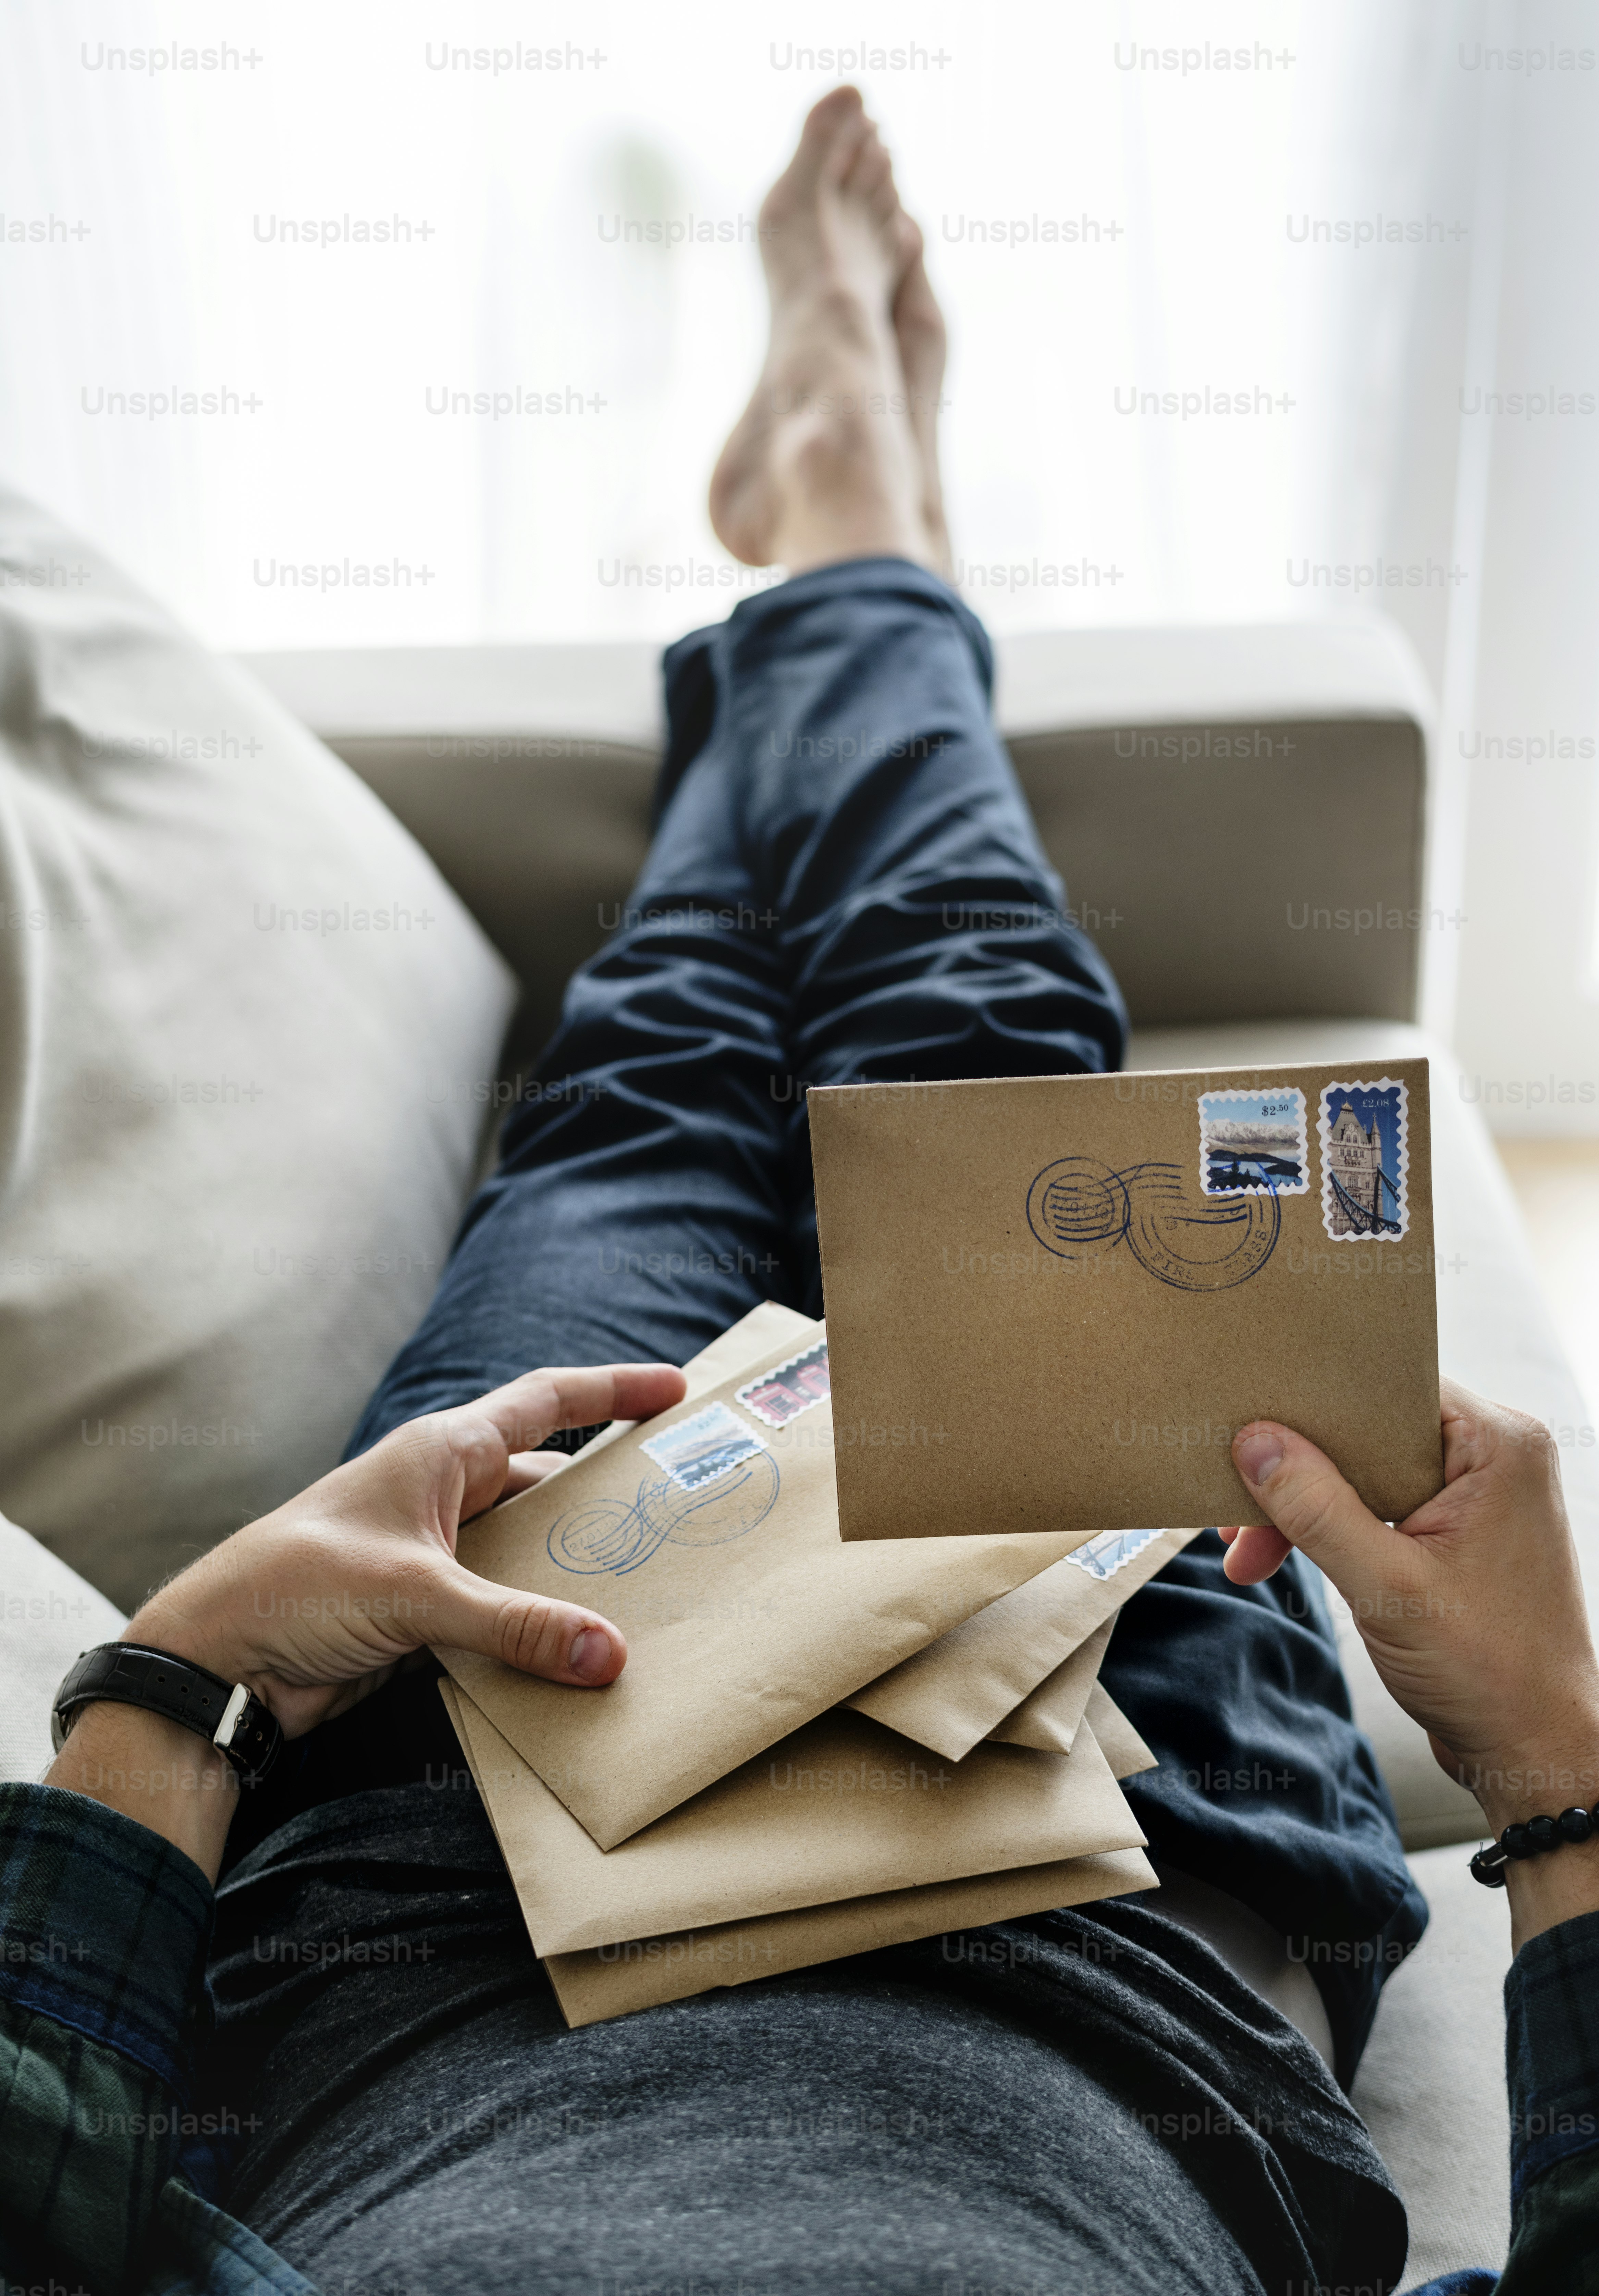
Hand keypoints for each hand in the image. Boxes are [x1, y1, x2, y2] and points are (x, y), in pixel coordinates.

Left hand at [47, 1363, 684, 1879]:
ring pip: (526, 1551)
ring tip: (644, 1590)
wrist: (221, 1657)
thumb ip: (516, 1625)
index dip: (612, 1390)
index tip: (674, 1391)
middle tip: (677, 1512)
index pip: (546, 1402)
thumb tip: (611, 1654)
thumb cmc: (298, 1589)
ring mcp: (435, 1551)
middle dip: (606, 1499)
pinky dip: (539, 1623)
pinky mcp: (425, 1608)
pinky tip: (578, 1647)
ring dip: (572, 1571)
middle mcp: (443, 1493)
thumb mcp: (417, 1597)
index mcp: (442, 1453)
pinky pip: (503, 1605)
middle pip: (546, 1482)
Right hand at [1223, 1380, 1598, 1948]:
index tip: (1249, 1426)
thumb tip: (1255, 1442)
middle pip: (1367, 1431)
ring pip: (1364, 1471)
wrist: (1537, 1751)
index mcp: (1497, 1443)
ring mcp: (1475, 1497)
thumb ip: (1318, 1508)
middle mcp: (1492, 1457)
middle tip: (1235, 1511)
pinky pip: (1378, 1505)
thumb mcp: (1387, 1586)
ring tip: (1249, 1553)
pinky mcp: (1456, 1534)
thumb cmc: (1491, 1673)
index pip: (1384, 1386)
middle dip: (1295, 1471)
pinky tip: (1286, 1557)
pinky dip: (1331, 1530)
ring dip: (1305, 1509)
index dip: (1312, 1404)